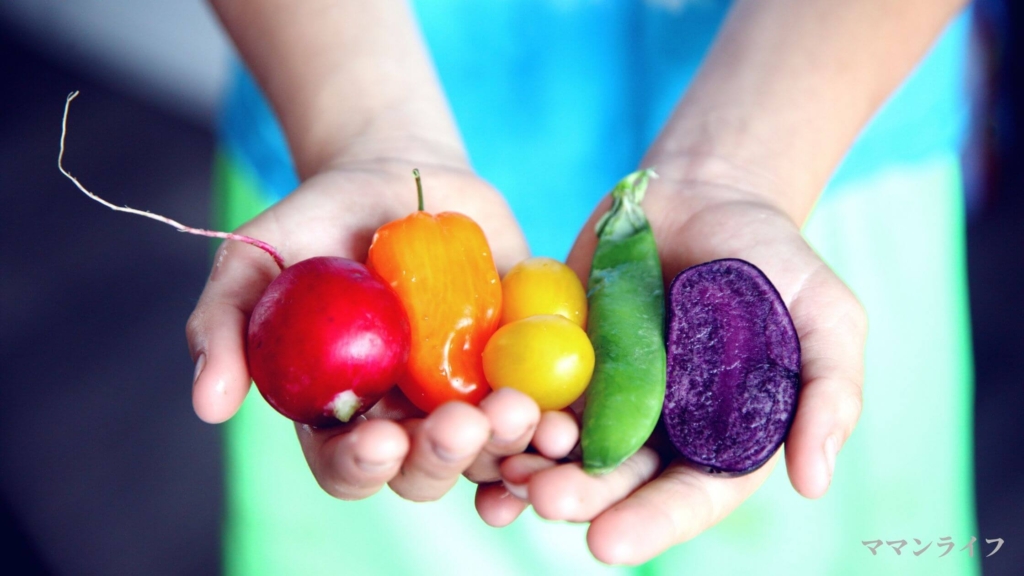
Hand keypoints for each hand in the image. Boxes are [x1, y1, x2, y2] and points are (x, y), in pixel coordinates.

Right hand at [186, 158, 536, 501]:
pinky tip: (565, 425)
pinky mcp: (519, 366)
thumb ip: (226, 323)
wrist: (403, 176)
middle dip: (445, 456)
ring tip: (520, 412)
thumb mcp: (258, 257)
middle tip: (463, 423)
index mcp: (341, 410)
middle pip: (426, 471)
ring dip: (509, 447)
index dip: (362, 466)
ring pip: (491, 452)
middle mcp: (407, 417)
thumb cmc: (321, 219)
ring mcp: (467, 395)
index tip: (382, 437)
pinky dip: (554, 428)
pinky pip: (543, 412)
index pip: (347, 465)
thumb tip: (209, 406)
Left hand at [476, 165, 866, 563]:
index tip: (607, 545)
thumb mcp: (825, 315)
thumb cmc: (773, 259)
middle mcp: (655, 428)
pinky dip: (501, 413)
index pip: (687, 496)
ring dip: (529, 465)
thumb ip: (829, 391)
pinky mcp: (557, 354)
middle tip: (543, 500)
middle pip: (614, 480)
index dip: (650, 524)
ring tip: (503, 473)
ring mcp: (601, 392)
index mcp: (718, 437)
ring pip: (561, 446)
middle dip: (578, 497)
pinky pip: (525, 391)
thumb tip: (813, 481)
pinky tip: (473, 426)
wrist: (704, 194)